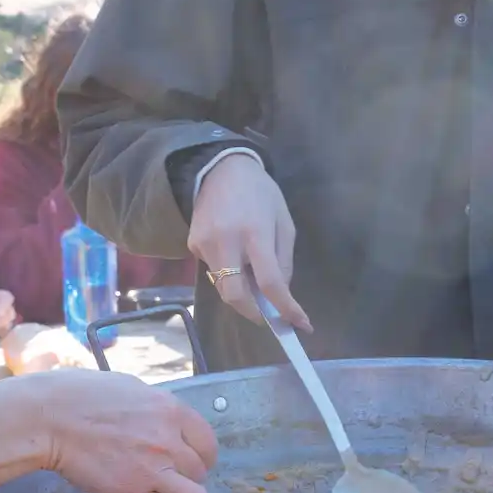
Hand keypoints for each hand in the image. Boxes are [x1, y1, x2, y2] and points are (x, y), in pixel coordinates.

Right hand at [28, 369, 217, 492]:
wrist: (50, 418)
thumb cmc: (81, 396)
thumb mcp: (131, 389)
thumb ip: (155, 408)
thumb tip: (165, 420)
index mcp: (171, 410)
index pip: (208, 443)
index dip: (203, 455)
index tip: (193, 460)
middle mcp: (169, 441)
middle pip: (200, 471)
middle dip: (188, 475)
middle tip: (169, 475)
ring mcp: (153, 469)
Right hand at [189, 154, 309, 331]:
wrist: (221, 169)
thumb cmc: (260, 194)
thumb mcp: (283, 222)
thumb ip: (283, 260)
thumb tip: (280, 294)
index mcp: (255, 232)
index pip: (270, 281)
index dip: (286, 308)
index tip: (300, 323)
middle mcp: (226, 240)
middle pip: (235, 295)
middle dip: (254, 313)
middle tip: (270, 316)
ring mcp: (204, 243)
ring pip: (223, 287)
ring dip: (242, 293)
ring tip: (255, 282)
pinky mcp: (192, 244)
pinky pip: (214, 271)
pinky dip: (229, 274)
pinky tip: (235, 255)